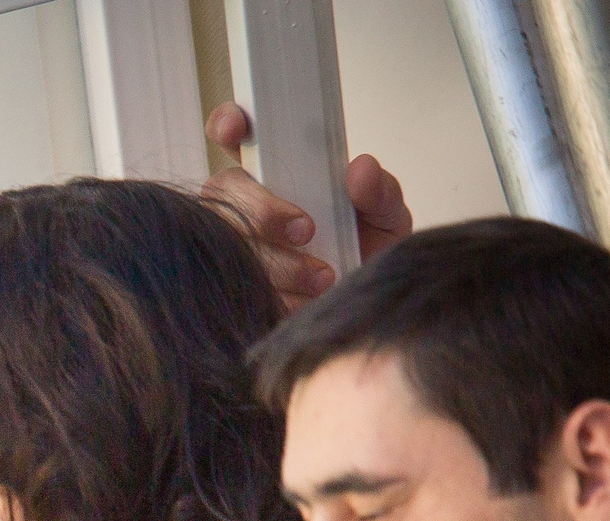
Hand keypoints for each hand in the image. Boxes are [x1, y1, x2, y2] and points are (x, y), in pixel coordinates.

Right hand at [204, 102, 412, 310]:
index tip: (236, 128)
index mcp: (275, 172)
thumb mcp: (385, 216)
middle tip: (306, 230)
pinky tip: (302, 302)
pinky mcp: (232, 286)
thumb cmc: (366, 250)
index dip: (227, 126)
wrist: (361, 306)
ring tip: (322, 277)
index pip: (235, 137)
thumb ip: (380, 191)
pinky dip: (274, 295)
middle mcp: (244, 205)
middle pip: (223, 190)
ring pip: (227, 242)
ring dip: (275, 261)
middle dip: (261, 210)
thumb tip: (361, 169)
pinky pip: (234, 287)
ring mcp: (232, 245)